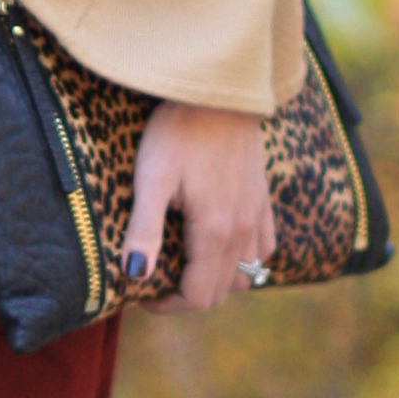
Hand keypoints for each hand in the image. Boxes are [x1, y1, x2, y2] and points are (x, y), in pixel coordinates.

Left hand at [122, 103, 271, 314]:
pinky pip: (263, 248)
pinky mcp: (263, 200)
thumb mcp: (152, 178)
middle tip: (156, 279)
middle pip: (221, 291)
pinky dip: (243, 258)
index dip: (167, 304)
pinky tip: (219, 244)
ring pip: (245, 274)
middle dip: (188, 295)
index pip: (197, 296)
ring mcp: (257, 216)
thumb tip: (135, 276)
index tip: (141, 292)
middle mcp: (243, 232)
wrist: (221, 92)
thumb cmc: (179, 131)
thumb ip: (144, 230)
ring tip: (184, 263)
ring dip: (215, 279)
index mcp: (214, 232)